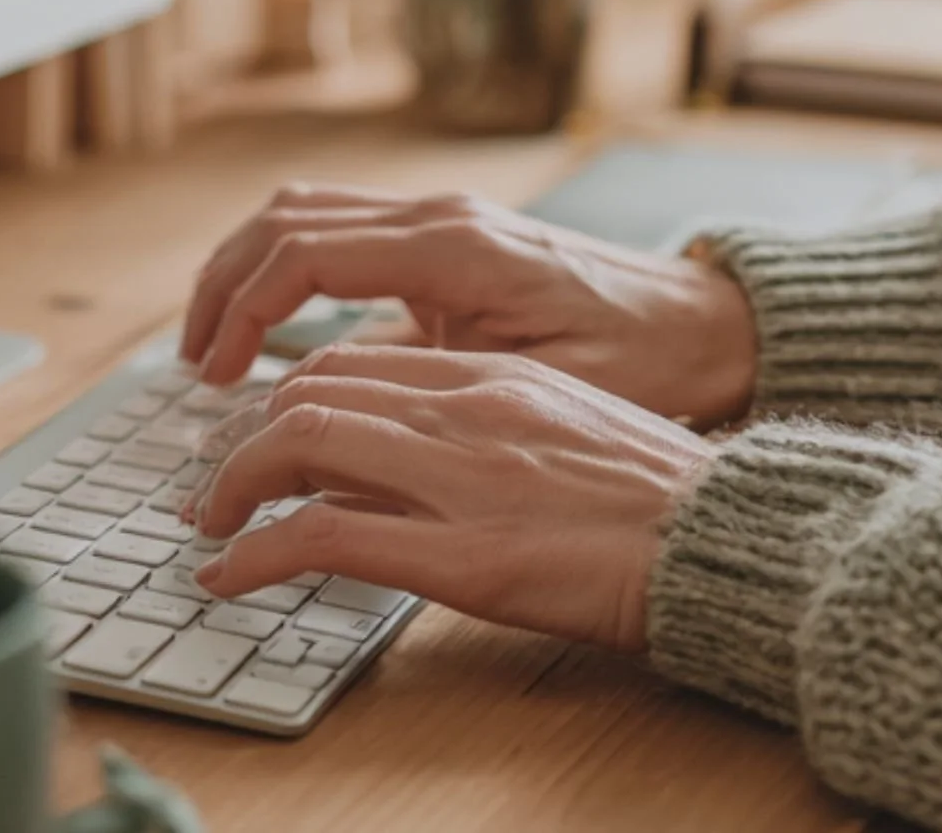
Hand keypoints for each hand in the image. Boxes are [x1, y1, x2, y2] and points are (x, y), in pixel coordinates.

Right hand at [182, 184, 758, 424]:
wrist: (713, 326)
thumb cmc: (646, 361)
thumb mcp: (541, 386)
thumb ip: (435, 384)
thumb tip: (333, 404)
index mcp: (456, 247)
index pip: (305, 253)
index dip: (240, 312)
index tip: (214, 377)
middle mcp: (442, 217)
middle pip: (286, 221)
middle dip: (222, 286)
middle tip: (192, 366)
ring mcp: (446, 219)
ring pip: (305, 214)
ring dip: (247, 271)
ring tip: (214, 348)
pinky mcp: (451, 239)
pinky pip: (342, 232)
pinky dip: (289, 270)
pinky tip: (276, 331)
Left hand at [183, 346, 714, 653]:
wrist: (730, 540)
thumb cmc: (660, 500)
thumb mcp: (566, 430)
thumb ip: (483, 430)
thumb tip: (402, 463)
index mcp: (495, 377)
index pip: (352, 364)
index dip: (285, 401)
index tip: (258, 441)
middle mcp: (468, 408)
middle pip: (311, 393)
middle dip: (242, 442)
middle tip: (213, 490)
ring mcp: (462, 477)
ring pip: (300, 443)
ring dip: (232, 487)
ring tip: (211, 528)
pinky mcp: (464, 553)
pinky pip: (322, 537)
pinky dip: (256, 555)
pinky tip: (229, 576)